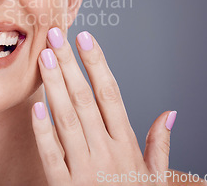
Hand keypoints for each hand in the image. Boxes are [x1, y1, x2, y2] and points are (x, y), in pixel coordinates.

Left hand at [31, 28, 175, 185]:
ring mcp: (85, 170)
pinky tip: (35, 106)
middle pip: (85, 100)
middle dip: (70, 65)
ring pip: (67, 121)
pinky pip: (51, 156)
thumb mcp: (155, 177)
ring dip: (55, 88)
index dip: (97, 64)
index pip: (111, 95)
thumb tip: (170, 113)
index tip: (85, 38)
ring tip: (45, 58)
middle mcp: (106, 153)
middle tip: (55, 36)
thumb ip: (160, 145)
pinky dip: (43, 131)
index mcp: (126, 145)